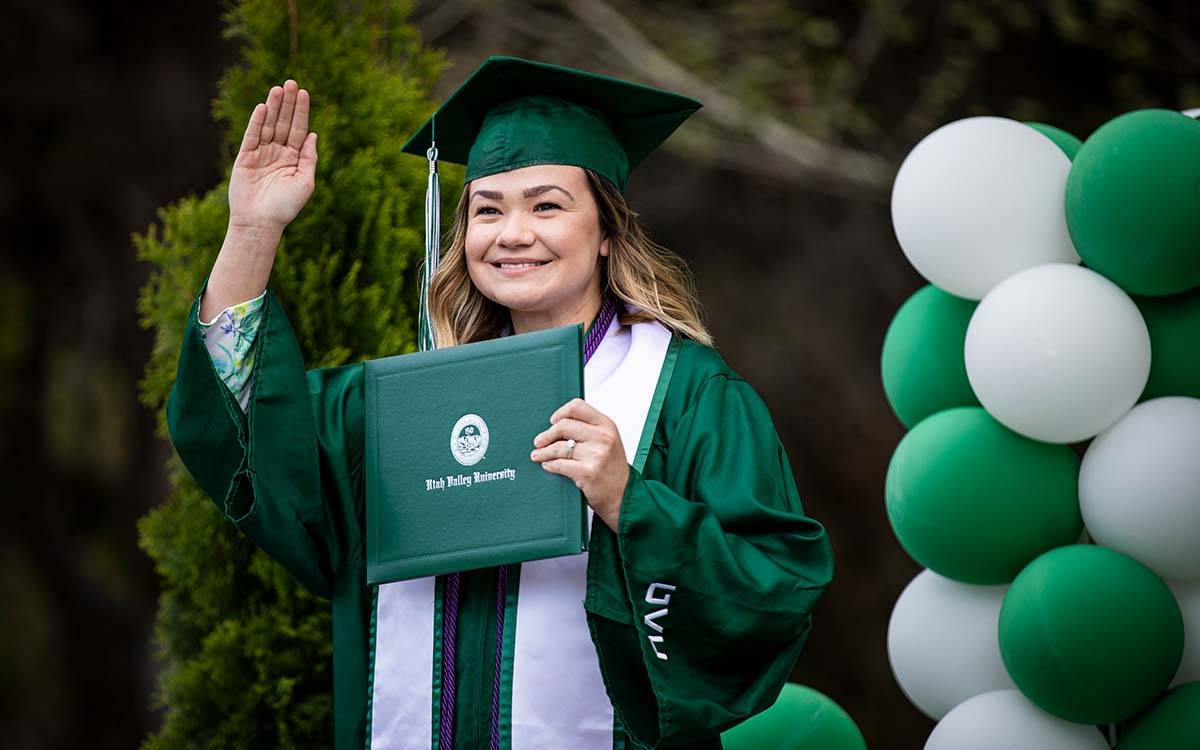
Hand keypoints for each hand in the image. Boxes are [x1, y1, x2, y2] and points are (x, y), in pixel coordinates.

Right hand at [228, 79, 317, 231]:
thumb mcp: (305, 183)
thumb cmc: (285, 207)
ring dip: (273, 107)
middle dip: (288, 103)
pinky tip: (263, 107)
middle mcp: (278, 153)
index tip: (305, 93)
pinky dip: (257, 122)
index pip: (299, 130)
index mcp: (294, 158)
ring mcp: (261, 154)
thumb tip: (314, 135)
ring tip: (278, 89)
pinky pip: (252, 135)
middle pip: (284, 123)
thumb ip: (309, 158)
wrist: (260, 223)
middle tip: (291, 82)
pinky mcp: (245, 157)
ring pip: (269, 125)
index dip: (302, 111)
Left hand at [531, 398, 628, 531]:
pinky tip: (547, 465)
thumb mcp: (607, 440)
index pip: (577, 407)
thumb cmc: (612, 468)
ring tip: (537, 454)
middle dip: (547, 434)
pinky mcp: (588, 472)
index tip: (552, 421)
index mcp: (606, 425)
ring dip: (543, 451)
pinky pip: (559, 464)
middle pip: (563, 425)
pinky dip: (549, 464)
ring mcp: (596, 454)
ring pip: (558, 447)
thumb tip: (557, 423)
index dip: (560, 413)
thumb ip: (588, 429)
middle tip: (539, 441)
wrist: (623, 494)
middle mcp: (603, 437)